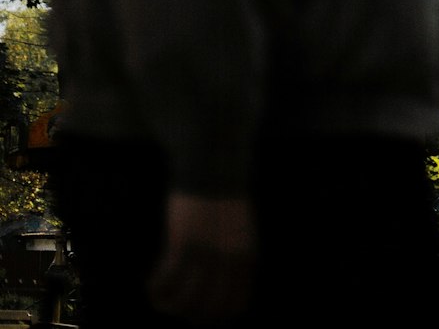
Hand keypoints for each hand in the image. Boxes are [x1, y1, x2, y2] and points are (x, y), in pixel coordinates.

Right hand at [147, 192, 255, 323]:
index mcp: (246, 259)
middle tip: (175, 306)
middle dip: (189, 314)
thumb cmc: (223, 198)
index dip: (214, 318)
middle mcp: (228, 262)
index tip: (197, 313)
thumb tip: (219, 286)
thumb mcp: (240, 232)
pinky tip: (149, 283)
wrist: (212, 167)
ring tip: (159, 297)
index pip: (234, 307)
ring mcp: (206, 254)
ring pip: (185, 301)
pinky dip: (156, 289)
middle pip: (208, 309)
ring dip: (169, 305)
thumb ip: (235, 259)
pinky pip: (167, 281)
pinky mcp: (183, 244)